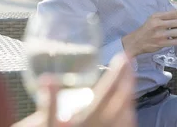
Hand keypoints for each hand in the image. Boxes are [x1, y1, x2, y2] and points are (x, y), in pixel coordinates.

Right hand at [14, 54, 135, 126]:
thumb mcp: (50, 124)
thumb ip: (50, 102)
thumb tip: (47, 79)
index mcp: (91, 117)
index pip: (108, 90)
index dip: (117, 72)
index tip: (123, 56)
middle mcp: (105, 124)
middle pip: (123, 98)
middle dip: (127, 78)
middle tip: (129, 62)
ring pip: (128, 111)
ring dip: (130, 92)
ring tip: (129, 79)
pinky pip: (128, 123)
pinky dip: (130, 110)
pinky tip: (127, 106)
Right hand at [122, 10, 176, 56]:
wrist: (137, 41)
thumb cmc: (146, 28)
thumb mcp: (152, 18)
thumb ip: (164, 16)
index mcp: (156, 17)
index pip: (173, 13)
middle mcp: (159, 25)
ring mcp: (161, 35)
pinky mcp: (162, 44)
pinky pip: (176, 41)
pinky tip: (175, 38)